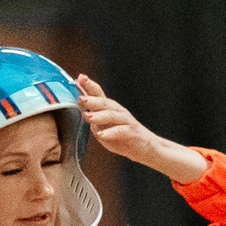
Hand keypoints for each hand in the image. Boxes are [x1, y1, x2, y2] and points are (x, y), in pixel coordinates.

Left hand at [74, 74, 207, 184]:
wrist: (146, 148)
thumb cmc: (123, 138)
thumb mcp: (104, 128)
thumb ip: (93, 120)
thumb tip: (81, 111)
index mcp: (110, 109)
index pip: (99, 94)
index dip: (89, 85)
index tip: (79, 78)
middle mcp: (118, 111)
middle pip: (105, 102)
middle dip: (92, 99)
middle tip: (81, 98)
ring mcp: (126, 121)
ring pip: (112, 115)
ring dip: (99, 115)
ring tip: (87, 116)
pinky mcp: (132, 133)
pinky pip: (120, 131)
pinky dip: (110, 133)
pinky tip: (101, 135)